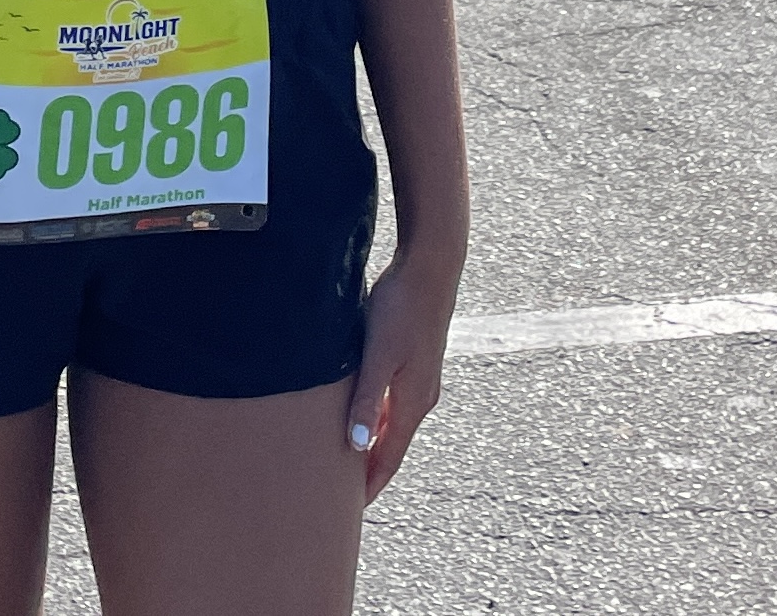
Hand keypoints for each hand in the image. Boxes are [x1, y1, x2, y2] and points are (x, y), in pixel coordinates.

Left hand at [345, 253, 459, 500]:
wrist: (430, 268)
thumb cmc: (401, 308)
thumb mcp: (379, 355)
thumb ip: (368, 400)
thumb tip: (358, 447)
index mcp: (413, 402)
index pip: (390, 456)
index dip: (371, 483)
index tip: (351, 509)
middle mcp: (421, 397)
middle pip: (393, 444)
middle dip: (371, 469)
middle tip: (345, 493)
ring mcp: (421, 379)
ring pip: (394, 423)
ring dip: (375, 443)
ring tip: (350, 458)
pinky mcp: (416, 360)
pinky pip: (395, 402)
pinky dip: (378, 417)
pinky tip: (363, 411)